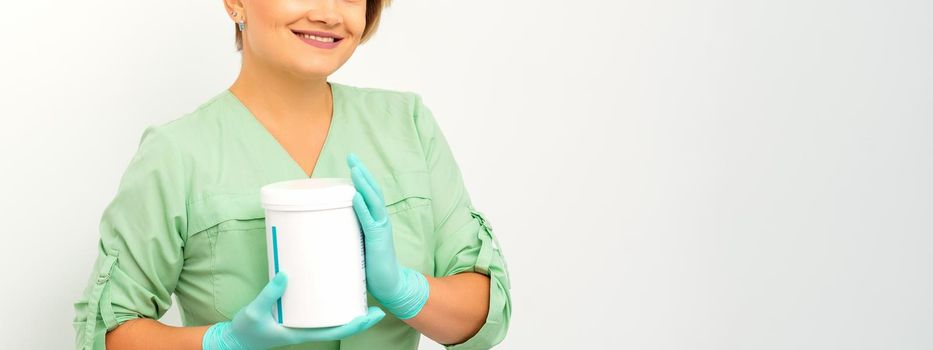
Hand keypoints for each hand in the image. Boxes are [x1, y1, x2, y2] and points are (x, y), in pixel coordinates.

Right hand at [202, 272, 384, 349]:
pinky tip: (335, 289)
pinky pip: (319, 311)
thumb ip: (269, 294)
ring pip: (332, 318)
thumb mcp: (255, 312)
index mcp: (303, 333)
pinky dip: (330, 302)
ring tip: (362, 291)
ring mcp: (303, 323)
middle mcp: (307, 329)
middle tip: (377, 300)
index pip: (339, 330)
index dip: (359, 324)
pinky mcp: (296, 316)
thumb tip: (285, 274)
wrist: (236, 340)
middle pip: (341, 324)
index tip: (375, 314)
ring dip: (348, 308)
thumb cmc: (247, 330)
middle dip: (361, 316)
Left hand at [347, 153, 429, 319]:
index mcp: (377, 220)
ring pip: (373, 201)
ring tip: (355, 170)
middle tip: (351, 157)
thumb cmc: (373, 267)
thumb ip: (350, 232)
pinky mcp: (378, 240)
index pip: (370, 194)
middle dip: (362, 173)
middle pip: (373, 191)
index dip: (362, 178)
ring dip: (364, 184)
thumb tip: (329, 225)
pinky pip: (369, 220)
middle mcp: (381, 220)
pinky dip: (362, 207)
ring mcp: (381, 229)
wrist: (391, 284)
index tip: (352, 163)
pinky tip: (356, 196)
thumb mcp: (359, 244)